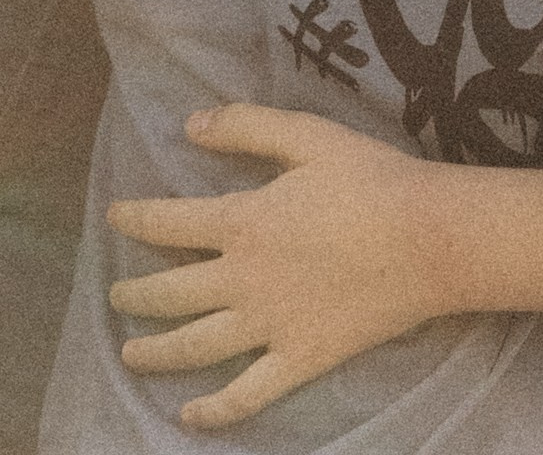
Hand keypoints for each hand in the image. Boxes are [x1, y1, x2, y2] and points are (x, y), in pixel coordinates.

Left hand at [108, 106, 457, 430]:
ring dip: (157, 352)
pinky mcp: (299, 360)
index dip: (136, 219)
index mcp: (242, 222)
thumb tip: (189, 127)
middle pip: (172, 293)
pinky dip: (214, 410)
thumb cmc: (369, 180)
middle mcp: (243, 280)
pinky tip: (189, 416)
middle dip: (136, 293)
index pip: (169, 223)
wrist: (428, 239)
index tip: (114, 217)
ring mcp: (270, 327)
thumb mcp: (306, 136)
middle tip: (115, 295)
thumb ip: (245, 128)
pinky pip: (247, 394)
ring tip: (130, 353)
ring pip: (196, 347)